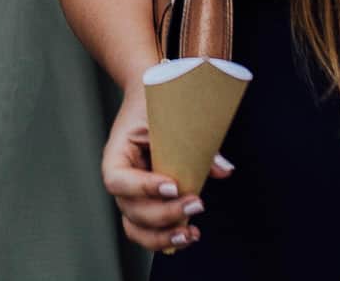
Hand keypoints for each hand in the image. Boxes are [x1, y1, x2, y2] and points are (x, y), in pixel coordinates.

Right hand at [100, 84, 230, 252]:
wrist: (149, 100)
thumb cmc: (154, 106)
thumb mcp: (168, 117)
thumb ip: (193, 143)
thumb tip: (222, 169)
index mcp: (117, 155)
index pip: (118, 180)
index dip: (142, 188)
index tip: (172, 185)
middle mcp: (121, 180)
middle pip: (131, 210)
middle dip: (164, 214)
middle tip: (197, 204)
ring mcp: (132, 195)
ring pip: (136, 228)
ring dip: (163, 236)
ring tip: (191, 233)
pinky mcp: (147, 204)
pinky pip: (149, 230)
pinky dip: (167, 238)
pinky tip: (189, 235)